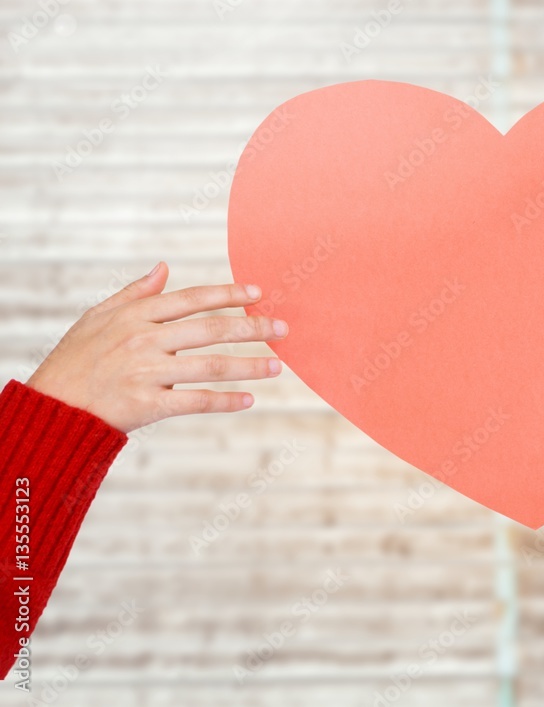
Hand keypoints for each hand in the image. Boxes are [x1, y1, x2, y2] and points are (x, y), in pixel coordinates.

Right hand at [26, 262, 287, 432]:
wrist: (54, 407)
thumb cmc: (76, 360)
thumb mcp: (98, 317)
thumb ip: (135, 293)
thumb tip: (165, 267)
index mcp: (135, 315)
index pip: (192, 299)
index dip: (228, 294)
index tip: (258, 292)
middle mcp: (145, 340)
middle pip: (211, 330)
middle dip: (252, 327)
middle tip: (282, 328)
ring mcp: (148, 372)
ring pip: (212, 365)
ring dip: (249, 366)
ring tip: (277, 366)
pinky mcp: (149, 404)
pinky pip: (197, 400)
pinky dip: (226, 400)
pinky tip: (249, 399)